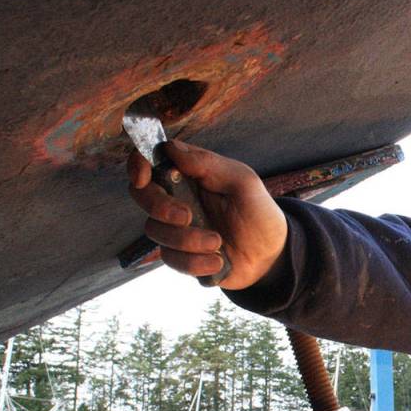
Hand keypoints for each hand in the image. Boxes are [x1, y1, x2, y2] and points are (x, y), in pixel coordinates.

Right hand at [127, 140, 287, 289]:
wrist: (272, 254)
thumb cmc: (258, 211)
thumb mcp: (242, 181)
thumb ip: (208, 164)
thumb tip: (172, 148)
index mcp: (188, 175)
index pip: (150, 162)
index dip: (137, 165)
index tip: (143, 178)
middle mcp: (176, 199)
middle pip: (142, 197)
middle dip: (160, 207)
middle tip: (187, 216)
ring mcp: (176, 229)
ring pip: (156, 232)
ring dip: (187, 240)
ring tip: (218, 241)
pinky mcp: (181, 256)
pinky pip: (172, 260)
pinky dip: (196, 262)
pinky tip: (219, 261)